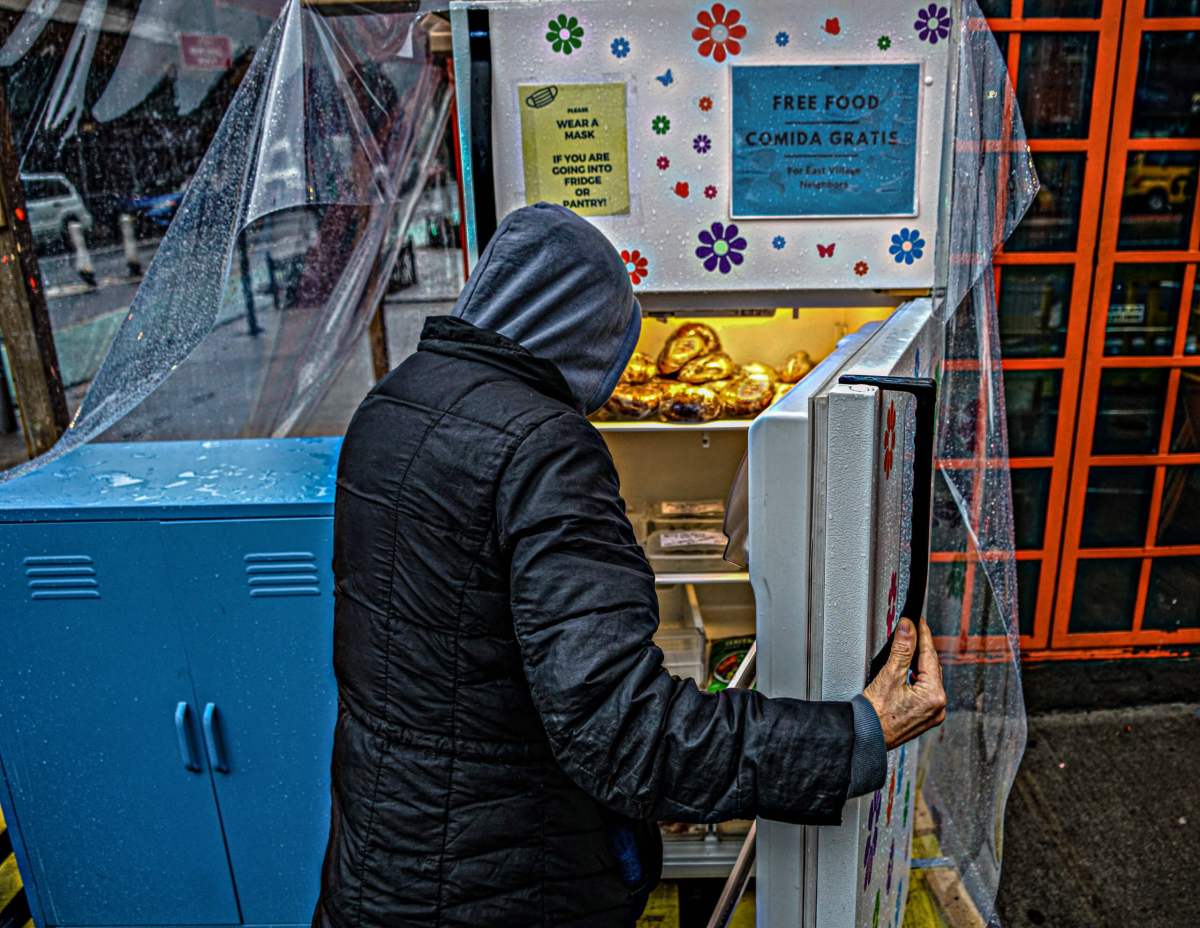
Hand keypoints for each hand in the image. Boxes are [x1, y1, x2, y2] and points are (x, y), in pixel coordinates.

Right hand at [862, 617, 945, 749]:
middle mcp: (938, 706)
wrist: (866, 736)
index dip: (923, 635)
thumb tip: (908, 628)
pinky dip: (919, 679)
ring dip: (920, 664)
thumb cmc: (875, 713)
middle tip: (914, 630)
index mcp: (934, 696)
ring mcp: (933, 714)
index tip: (919, 622)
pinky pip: (926, 692)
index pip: (929, 655)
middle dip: (922, 648)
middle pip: (932, 667)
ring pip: (930, 679)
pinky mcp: (925, 718)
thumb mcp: (889, 675)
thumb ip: (902, 648)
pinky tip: (910, 673)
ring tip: (910, 648)